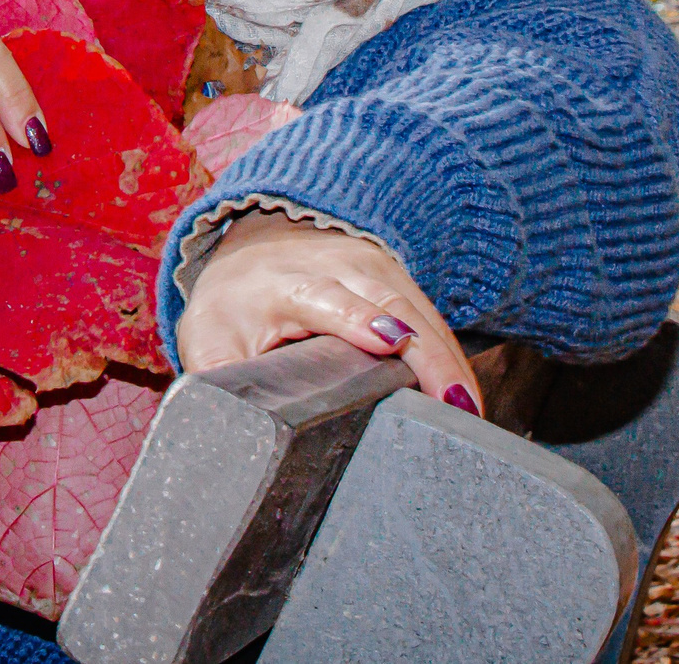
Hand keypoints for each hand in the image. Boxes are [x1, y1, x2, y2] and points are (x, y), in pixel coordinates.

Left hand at [177, 212, 483, 412]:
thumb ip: (216, 380)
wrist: (254, 248)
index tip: (387, 341)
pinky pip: (430, 318)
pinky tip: (467, 398)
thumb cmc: (231, 307)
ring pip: (418, 310)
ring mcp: (372, 268)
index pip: (324, 297)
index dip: (355, 317)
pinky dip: (451, 356)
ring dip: (448, 359)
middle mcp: (333, 266)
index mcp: (283, 283)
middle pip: (389, 303)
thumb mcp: (208, 340)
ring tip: (470, 411)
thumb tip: (221, 429)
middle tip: (453, 403)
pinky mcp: (396, 280)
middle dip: (425, 351)